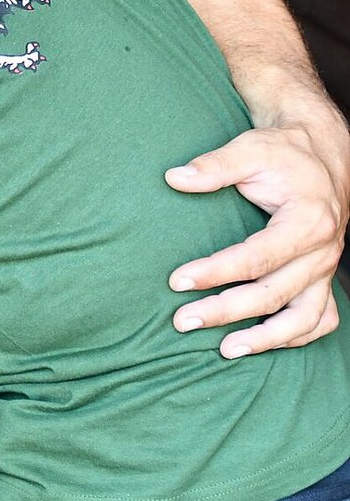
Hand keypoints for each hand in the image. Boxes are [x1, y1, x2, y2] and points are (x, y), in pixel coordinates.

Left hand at [165, 122, 347, 357]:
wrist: (320, 153)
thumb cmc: (281, 153)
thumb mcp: (250, 149)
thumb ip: (214, 166)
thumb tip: (174, 178)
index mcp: (307, 221)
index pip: (257, 257)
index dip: (216, 272)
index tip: (176, 281)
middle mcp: (323, 251)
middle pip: (273, 293)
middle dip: (226, 311)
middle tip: (182, 321)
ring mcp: (326, 269)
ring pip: (303, 318)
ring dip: (265, 339)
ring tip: (224, 351)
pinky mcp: (323, 278)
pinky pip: (319, 319)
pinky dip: (294, 337)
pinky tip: (259, 344)